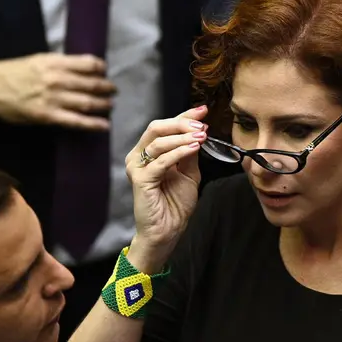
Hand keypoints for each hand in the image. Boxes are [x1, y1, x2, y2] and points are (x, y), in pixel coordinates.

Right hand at [0, 53, 116, 130]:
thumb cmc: (13, 72)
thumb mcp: (38, 60)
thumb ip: (60, 64)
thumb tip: (82, 69)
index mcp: (55, 62)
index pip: (89, 64)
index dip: (101, 68)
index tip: (105, 71)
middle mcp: (58, 79)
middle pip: (92, 84)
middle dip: (107, 88)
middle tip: (114, 91)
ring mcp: (54, 99)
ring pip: (88, 103)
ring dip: (104, 105)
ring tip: (111, 106)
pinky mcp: (48, 116)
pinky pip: (76, 121)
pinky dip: (93, 124)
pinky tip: (105, 125)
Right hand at [124, 106, 208, 271]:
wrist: (168, 230)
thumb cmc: (175, 204)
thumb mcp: (189, 172)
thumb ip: (190, 152)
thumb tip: (199, 131)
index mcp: (150, 152)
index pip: (165, 126)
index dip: (184, 116)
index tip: (203, 110)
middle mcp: (139, 156)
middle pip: (157, 128)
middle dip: (181, 123)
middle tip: (201, 126)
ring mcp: (137, 167)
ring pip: (158, 141)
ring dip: (182, 136)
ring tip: (201, 137)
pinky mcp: (140, 180)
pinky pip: (161, 161)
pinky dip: (179, 152)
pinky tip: (194, 148)